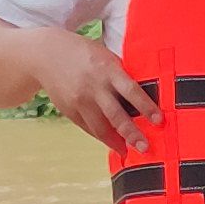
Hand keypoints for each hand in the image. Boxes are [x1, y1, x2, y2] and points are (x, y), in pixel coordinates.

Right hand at [37, 30, 161, 151]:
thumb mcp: (104, 56)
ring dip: (115, 142)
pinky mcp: (69, 110)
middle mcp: (93, 87)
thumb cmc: (82, 53)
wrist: (45, 54)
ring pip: (100, 127)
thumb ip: (120, 74)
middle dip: (132, 134)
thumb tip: (141, 95)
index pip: (131, 91)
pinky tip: (110, 142)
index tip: (159, 120)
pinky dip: (100, 136)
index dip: (146, 107)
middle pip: (116, 115)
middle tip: (145, 147)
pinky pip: (88, 127)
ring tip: (127, 151)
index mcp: (107, 69)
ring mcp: (79, 101)